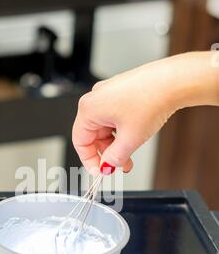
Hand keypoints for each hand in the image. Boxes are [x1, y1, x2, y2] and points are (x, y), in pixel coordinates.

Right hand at [73, 52, 218, 172]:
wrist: (173, 82)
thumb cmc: (151, 100)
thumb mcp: (130, 139)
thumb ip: (114, 158)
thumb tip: (108, 165)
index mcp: (89, 108)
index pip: (80, 142)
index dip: (90, 161)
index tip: (100, 171)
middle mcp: (95, 98)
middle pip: (93, 135)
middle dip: (107, 152)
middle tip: (119, 165)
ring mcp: (108, 94)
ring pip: (105, 127)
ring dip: (116, 143)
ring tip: (131, 152)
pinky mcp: (121, 92)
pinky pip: (114, 117)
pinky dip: (122, 130)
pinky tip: (135, 136)